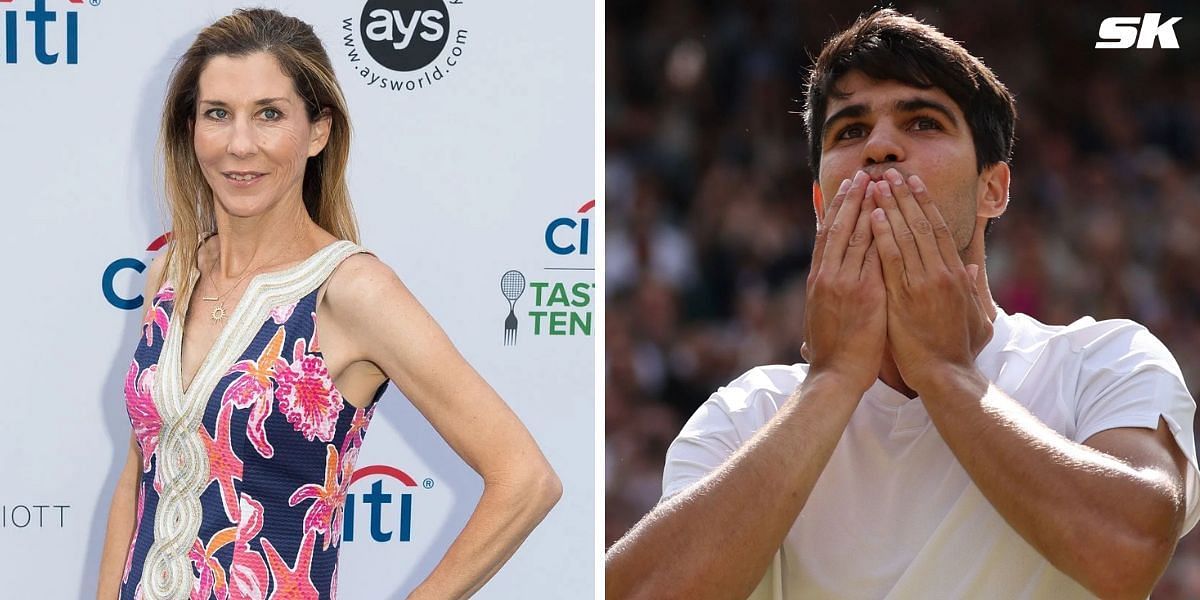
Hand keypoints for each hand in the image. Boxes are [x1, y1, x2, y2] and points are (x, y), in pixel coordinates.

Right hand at [803, 170, 885, 394]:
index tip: (845, 190)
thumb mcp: (823, 317)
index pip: (826, 236)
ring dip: (866, 207)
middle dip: (850, 200)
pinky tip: (887, 213)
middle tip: (862, 175)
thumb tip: (829, 284)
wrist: (834, 375)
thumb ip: (829, 296)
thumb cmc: (832, 353)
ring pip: (854, 235)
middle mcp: (827, 276)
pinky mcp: (863, 292)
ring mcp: (843, 282)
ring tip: (876, 183)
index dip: (836, 211)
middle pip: (838, 228)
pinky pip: (872, 254)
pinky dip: (878, 232)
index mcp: (818, 280)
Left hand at [869, 168, 991, 394]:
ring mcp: (923, 284)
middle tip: (891, 173)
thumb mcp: (976, 317)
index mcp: (956, 275)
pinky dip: (882, 236)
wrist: (945, 375)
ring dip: (890, 207)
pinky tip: (871, 217)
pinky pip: (890, 259)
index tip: (914, 183)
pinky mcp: (904, 297)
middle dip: (905, 196)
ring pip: (905, 236)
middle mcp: (941, 273)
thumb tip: (971, 265)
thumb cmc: (958, 350)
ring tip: (878, 184)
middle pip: (921, 225)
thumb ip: (972, 288)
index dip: (925, 204)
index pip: (939, 229)